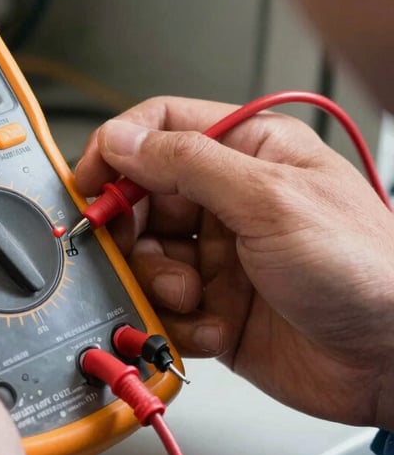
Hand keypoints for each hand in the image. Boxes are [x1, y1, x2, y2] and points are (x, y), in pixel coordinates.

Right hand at [75, 97, 393, 429]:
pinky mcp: (213, 304)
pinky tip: (217, 326)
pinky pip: (164, 305)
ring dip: (158, 281)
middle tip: (131, 250)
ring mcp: (219, 254)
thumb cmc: (365, 269)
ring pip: (145, 256)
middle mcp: (227, 200)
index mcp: (247, 153)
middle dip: (131, 229)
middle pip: (141, 197)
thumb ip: (189, 164)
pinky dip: (179, 321)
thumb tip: (123, 140)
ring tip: (192, 296)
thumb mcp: (270, 200)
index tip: (89, 181)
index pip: (161, 128)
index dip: (117, 149)